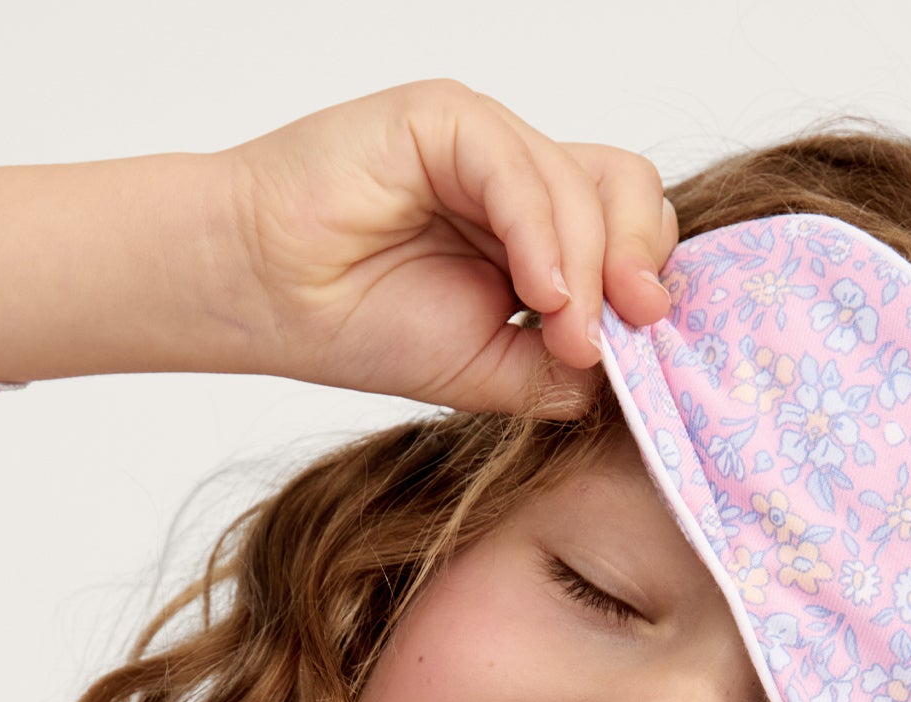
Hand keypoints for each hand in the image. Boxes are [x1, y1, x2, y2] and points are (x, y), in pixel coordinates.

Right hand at [209, 79, 676, 411]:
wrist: (264, 297)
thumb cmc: (358, 324)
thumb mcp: (491, 372)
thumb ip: (564, 369)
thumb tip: (631, 368)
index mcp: (535, 230)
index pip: (627, 229)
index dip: (647, 278)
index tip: (645, 342)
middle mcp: (518, 178)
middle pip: (625, 190)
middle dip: (637, 263)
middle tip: (628, 330)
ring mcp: (485, 143)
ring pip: (579, 184)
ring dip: (588, 268)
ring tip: (565, 334)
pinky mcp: (447, 120)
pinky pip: (518, 169)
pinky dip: (540, 234)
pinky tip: (537, 292)